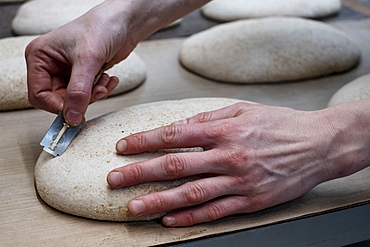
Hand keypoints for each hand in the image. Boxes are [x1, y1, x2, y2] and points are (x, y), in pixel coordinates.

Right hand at [25, 1, 136, 124]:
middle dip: (81, 99)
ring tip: (105, 81)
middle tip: (97, 91)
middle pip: (59, 99)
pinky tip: (109, 79)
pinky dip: (100, 90)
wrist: (124, 21)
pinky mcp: (82, 74)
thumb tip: (71, 117)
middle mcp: (50, 65)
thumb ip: (78, 92)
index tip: (75, 111)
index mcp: (40, 57)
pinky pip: (88, 93)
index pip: (38, 94)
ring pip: (75, 98)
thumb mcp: (87, 61)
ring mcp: (67, 70)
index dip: (57, 106)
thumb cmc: (101, 27)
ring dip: (94, 94)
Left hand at [107, 102, 351, 226]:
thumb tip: (177, 127)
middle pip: (175, 166)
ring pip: (190, 193)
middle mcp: (228, 157)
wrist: (318, 145)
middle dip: (140, 173)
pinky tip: (168, 219)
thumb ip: (208, 120)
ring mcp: (239, 182)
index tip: (123, 147)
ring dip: (157, 200)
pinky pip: (214, 211)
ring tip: (133, 206)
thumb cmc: (279, 124)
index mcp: (225, 131)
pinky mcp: (251, 201)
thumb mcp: (243, 110)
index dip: (145, 141)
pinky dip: (189, 216)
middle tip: (115, 179)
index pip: (174, 135)